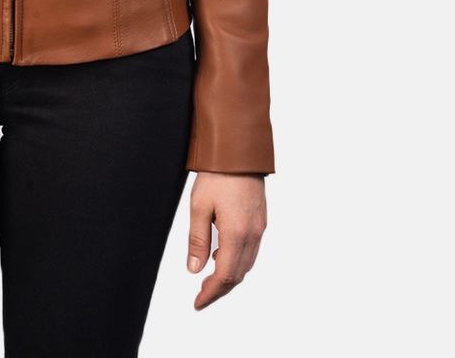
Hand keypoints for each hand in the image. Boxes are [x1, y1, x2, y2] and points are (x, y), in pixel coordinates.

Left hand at [187, 171, 266, 309]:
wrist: (239, 152)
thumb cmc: (217, 175)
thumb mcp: (198, 207)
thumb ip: (197, 240)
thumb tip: (194, 269)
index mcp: (236, 234)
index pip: (224, 276)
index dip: (211, 293)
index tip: (197, 303)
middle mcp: (253, 235)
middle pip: (238, 275)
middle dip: (219, 289)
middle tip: (201, 296)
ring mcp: (260, 228)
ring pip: (246, 264)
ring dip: (229, 276)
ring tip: (208, 279)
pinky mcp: (260, 220)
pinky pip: (251, 251)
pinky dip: (237, 261)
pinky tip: (222, 255)